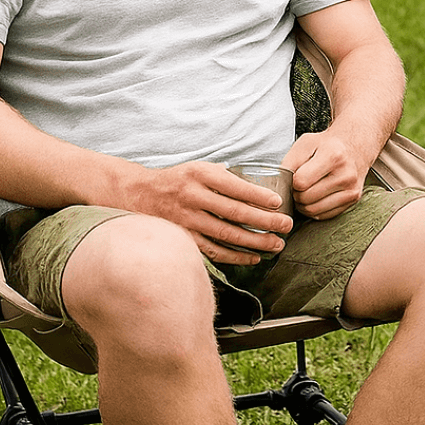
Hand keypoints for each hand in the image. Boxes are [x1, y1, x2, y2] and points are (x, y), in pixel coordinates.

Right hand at [121, 160, 291, 264]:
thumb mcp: (200, 168)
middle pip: (235, 212)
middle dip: (265, 221)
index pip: (235, 186)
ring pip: (226, 235)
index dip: (258, 196)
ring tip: (276, 245)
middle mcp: (193, 196)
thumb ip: (226, 177)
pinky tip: (253, 257)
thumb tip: (259, 188)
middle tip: (286, 226)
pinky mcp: (183, 238)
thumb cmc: (179, 180)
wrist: (138, 194)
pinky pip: (213, 251)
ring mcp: (186, 220)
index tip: (278, 203)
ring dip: (255, 242)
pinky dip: (235, 256)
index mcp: (201, 175)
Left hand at [283, 130, 365, 219]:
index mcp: (333, 155)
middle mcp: (345, 174)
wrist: (355, 146)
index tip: (294, 177)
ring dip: (303, 205)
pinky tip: (315, 198)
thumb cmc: (327, 145)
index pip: (301, 181)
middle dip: (296, 194)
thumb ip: (290, 161)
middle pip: (306, 198)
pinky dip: (314, 210)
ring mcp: (351, 189)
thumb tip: (279, 184)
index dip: (292, 181)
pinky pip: (324, 215)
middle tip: (297, 186)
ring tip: (304, 192)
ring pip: (314, 210)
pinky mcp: (353, 199)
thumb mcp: (306, 143)